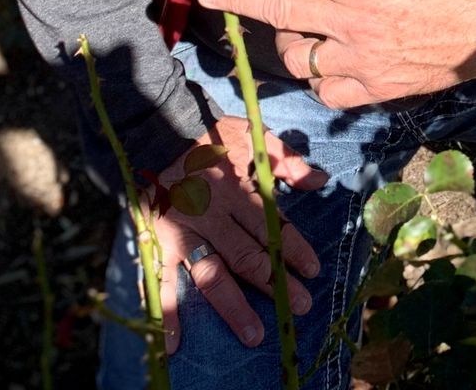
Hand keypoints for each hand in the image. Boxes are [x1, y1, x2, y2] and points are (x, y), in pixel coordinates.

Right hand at [151, 115, 327, 352]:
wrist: (156, 133)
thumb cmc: (211, 139)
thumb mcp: (252, 137)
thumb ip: (285, 160)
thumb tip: (318, 181)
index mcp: (236, 190)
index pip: (272, 225)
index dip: (295, 249)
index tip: (314, 271)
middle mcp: (211, 215)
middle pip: (247, 256)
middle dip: (275, 283)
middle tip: (300, 307)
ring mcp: (182, 232)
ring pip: (211, 275)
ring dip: (233, 307)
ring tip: (254, 335)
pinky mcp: (157, 243)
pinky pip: (161, 281)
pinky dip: (167, 313)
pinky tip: (175, 343)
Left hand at [195, 0, 475, 110]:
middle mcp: (357, 25)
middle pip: (282, 15)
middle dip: (238, 1)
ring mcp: (366, 62)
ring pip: (301, 58)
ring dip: (286, 41)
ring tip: (288, 27)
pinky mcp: (380, 88)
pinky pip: (330, 91)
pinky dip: (318, 78)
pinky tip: (321, 61)